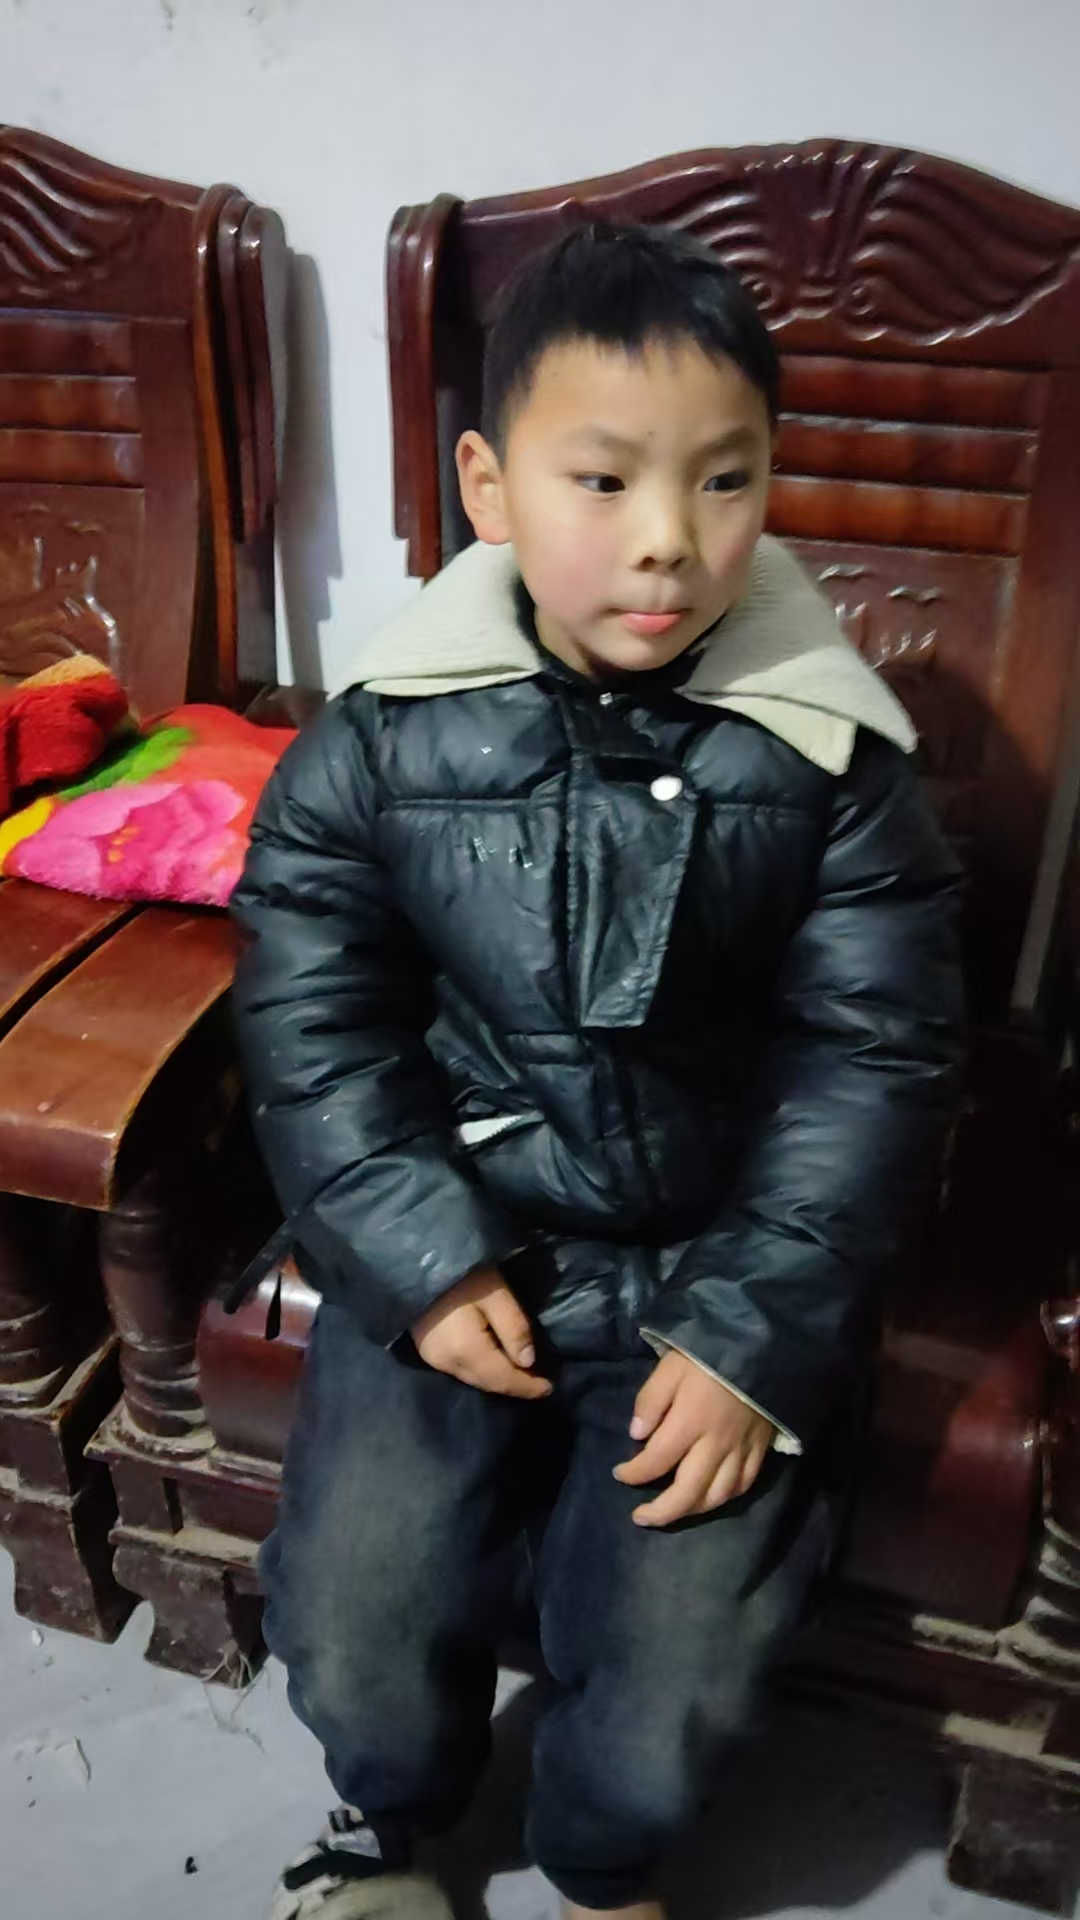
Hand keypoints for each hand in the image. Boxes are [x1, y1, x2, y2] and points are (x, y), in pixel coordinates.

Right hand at [412, 1266, 552, 1399]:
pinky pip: (460, 1370)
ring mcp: (432, 1358)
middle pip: (487, 1384)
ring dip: (497, 1381)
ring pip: (473, 1379)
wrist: (415, 1259)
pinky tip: (494, 1365)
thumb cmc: (461, 1272)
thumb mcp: (496, 1293)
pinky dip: (481, 1372)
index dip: (527, 1386)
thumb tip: (528, 1362)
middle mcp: (446, 1363)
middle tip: (539, 1386)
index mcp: (465, 1351)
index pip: (503, 1379)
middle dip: (514, 1386)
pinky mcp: (426, 1350)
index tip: (550, 1388)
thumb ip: (514, 1327)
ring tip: (521, 1379)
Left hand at [614, 1349, 773, 1526]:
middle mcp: (715, 1444)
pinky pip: (743, 1485)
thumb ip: (651, 1401)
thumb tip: (636, 1436)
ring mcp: (741, 1450)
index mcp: (689, 1422)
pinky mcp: (760, 1449)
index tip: (619, 1474)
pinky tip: (711, 1497)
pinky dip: (724, 1498)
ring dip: (691, 1511)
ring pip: (717, 1496)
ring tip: (673, 1512)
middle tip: (640, 1518)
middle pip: (688, 1493)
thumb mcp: (670, 1366)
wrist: (761, 1346)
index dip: (634, 1473)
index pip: (656, 1461)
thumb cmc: (709, 1355)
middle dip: (661, 1512)